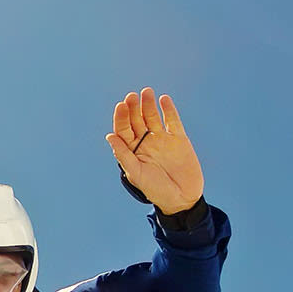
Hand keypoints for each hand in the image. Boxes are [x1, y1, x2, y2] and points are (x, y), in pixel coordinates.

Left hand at [107, 87, 204, 214]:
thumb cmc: (156, 190)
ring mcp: (162, 139)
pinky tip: (164, 100)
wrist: (182, 199)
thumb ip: (123, 155)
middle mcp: (145, 142)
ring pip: (153, 117)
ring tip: (147, 92)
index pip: (123, 129)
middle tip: (132, 97)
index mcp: (132, 150)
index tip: (121, 106)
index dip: (121, 117)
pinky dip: (169, 110)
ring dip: (149, 104)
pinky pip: (173, 121)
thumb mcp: (137, 174)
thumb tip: (109, 136)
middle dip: (133, 108)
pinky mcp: (179, 139)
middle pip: (137, 120)